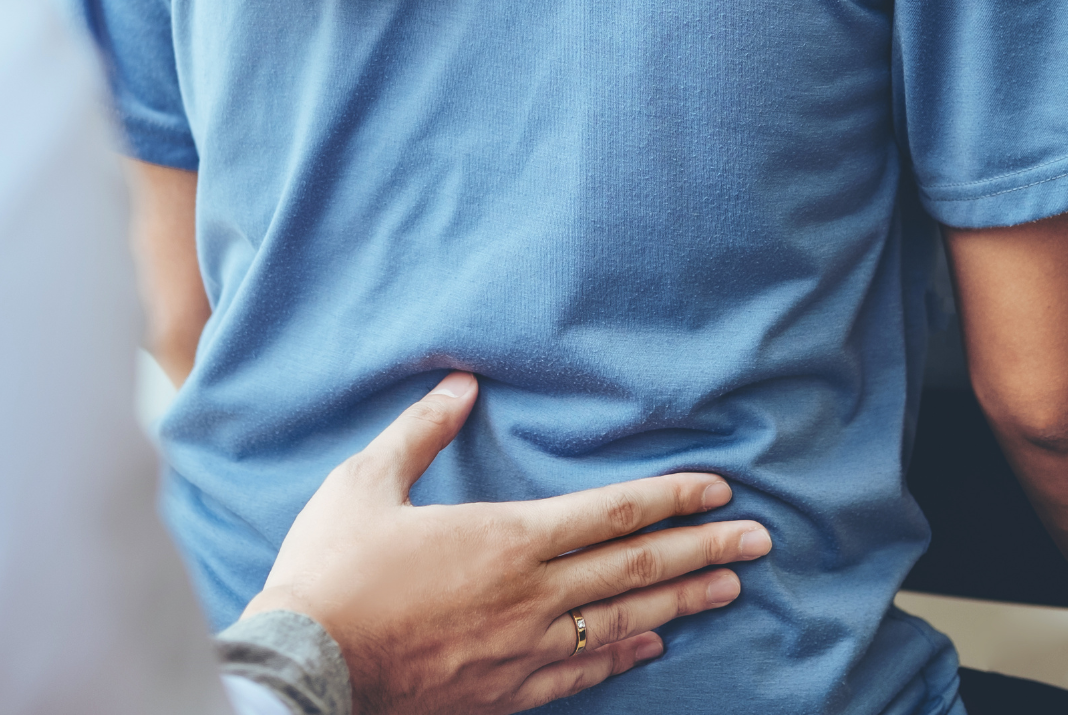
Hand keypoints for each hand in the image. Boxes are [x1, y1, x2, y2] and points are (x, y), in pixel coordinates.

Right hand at [247, 373, 772, 714]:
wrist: (306, 664)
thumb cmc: (333, 569)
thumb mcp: (367, 480)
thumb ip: (422, 431)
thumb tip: (462, 383)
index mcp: (507, 538)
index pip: (612, 513)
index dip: (671, 497)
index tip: (718, 488)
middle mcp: (531, 596)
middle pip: (637, 569)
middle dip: (705, 549)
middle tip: (761, 540)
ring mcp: (524, 650)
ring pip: (623, 622)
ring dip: (681, 602)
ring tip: (729, 588)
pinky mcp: (506, 692)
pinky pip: (584, 675)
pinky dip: (625, 657)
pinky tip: (652, 646)